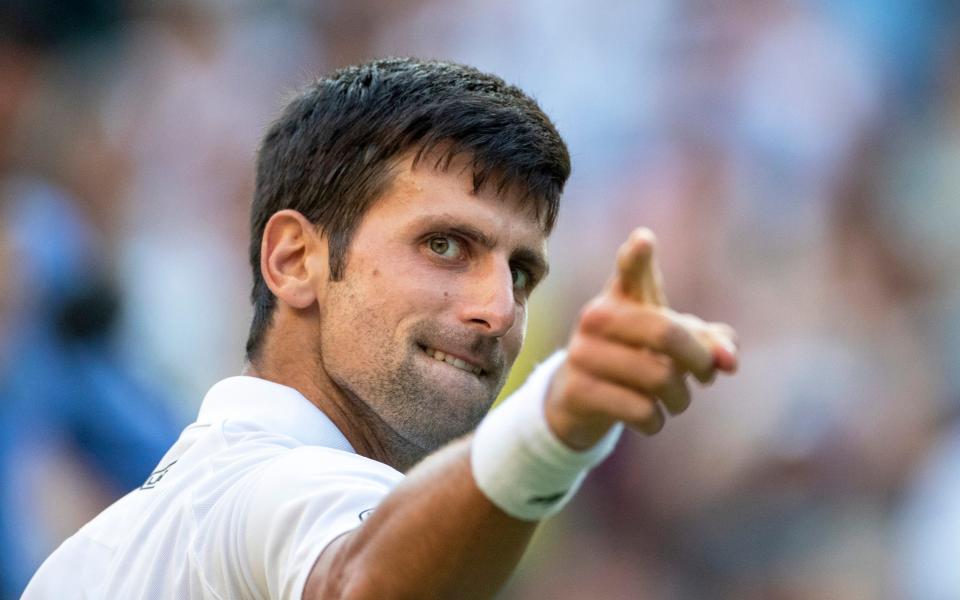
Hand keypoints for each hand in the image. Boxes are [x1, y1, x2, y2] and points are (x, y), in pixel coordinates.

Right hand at [545, 228, 737, 449]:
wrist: (577, 398)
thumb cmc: (637, 359)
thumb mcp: (674, 346)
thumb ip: (711, 344)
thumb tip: (730, 362)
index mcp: (623, 296)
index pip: (631, 271)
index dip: (637, 256)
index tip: (644, 240)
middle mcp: (598, 317)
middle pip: (665, 333)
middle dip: (699, 361)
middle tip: (706, 376)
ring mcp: (582, 353)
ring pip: (658, 378)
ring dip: (680, 399)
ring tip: (675, 401)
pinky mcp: (577, 390)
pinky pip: (640, 409)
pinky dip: (656, 421)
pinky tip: (649, 418)